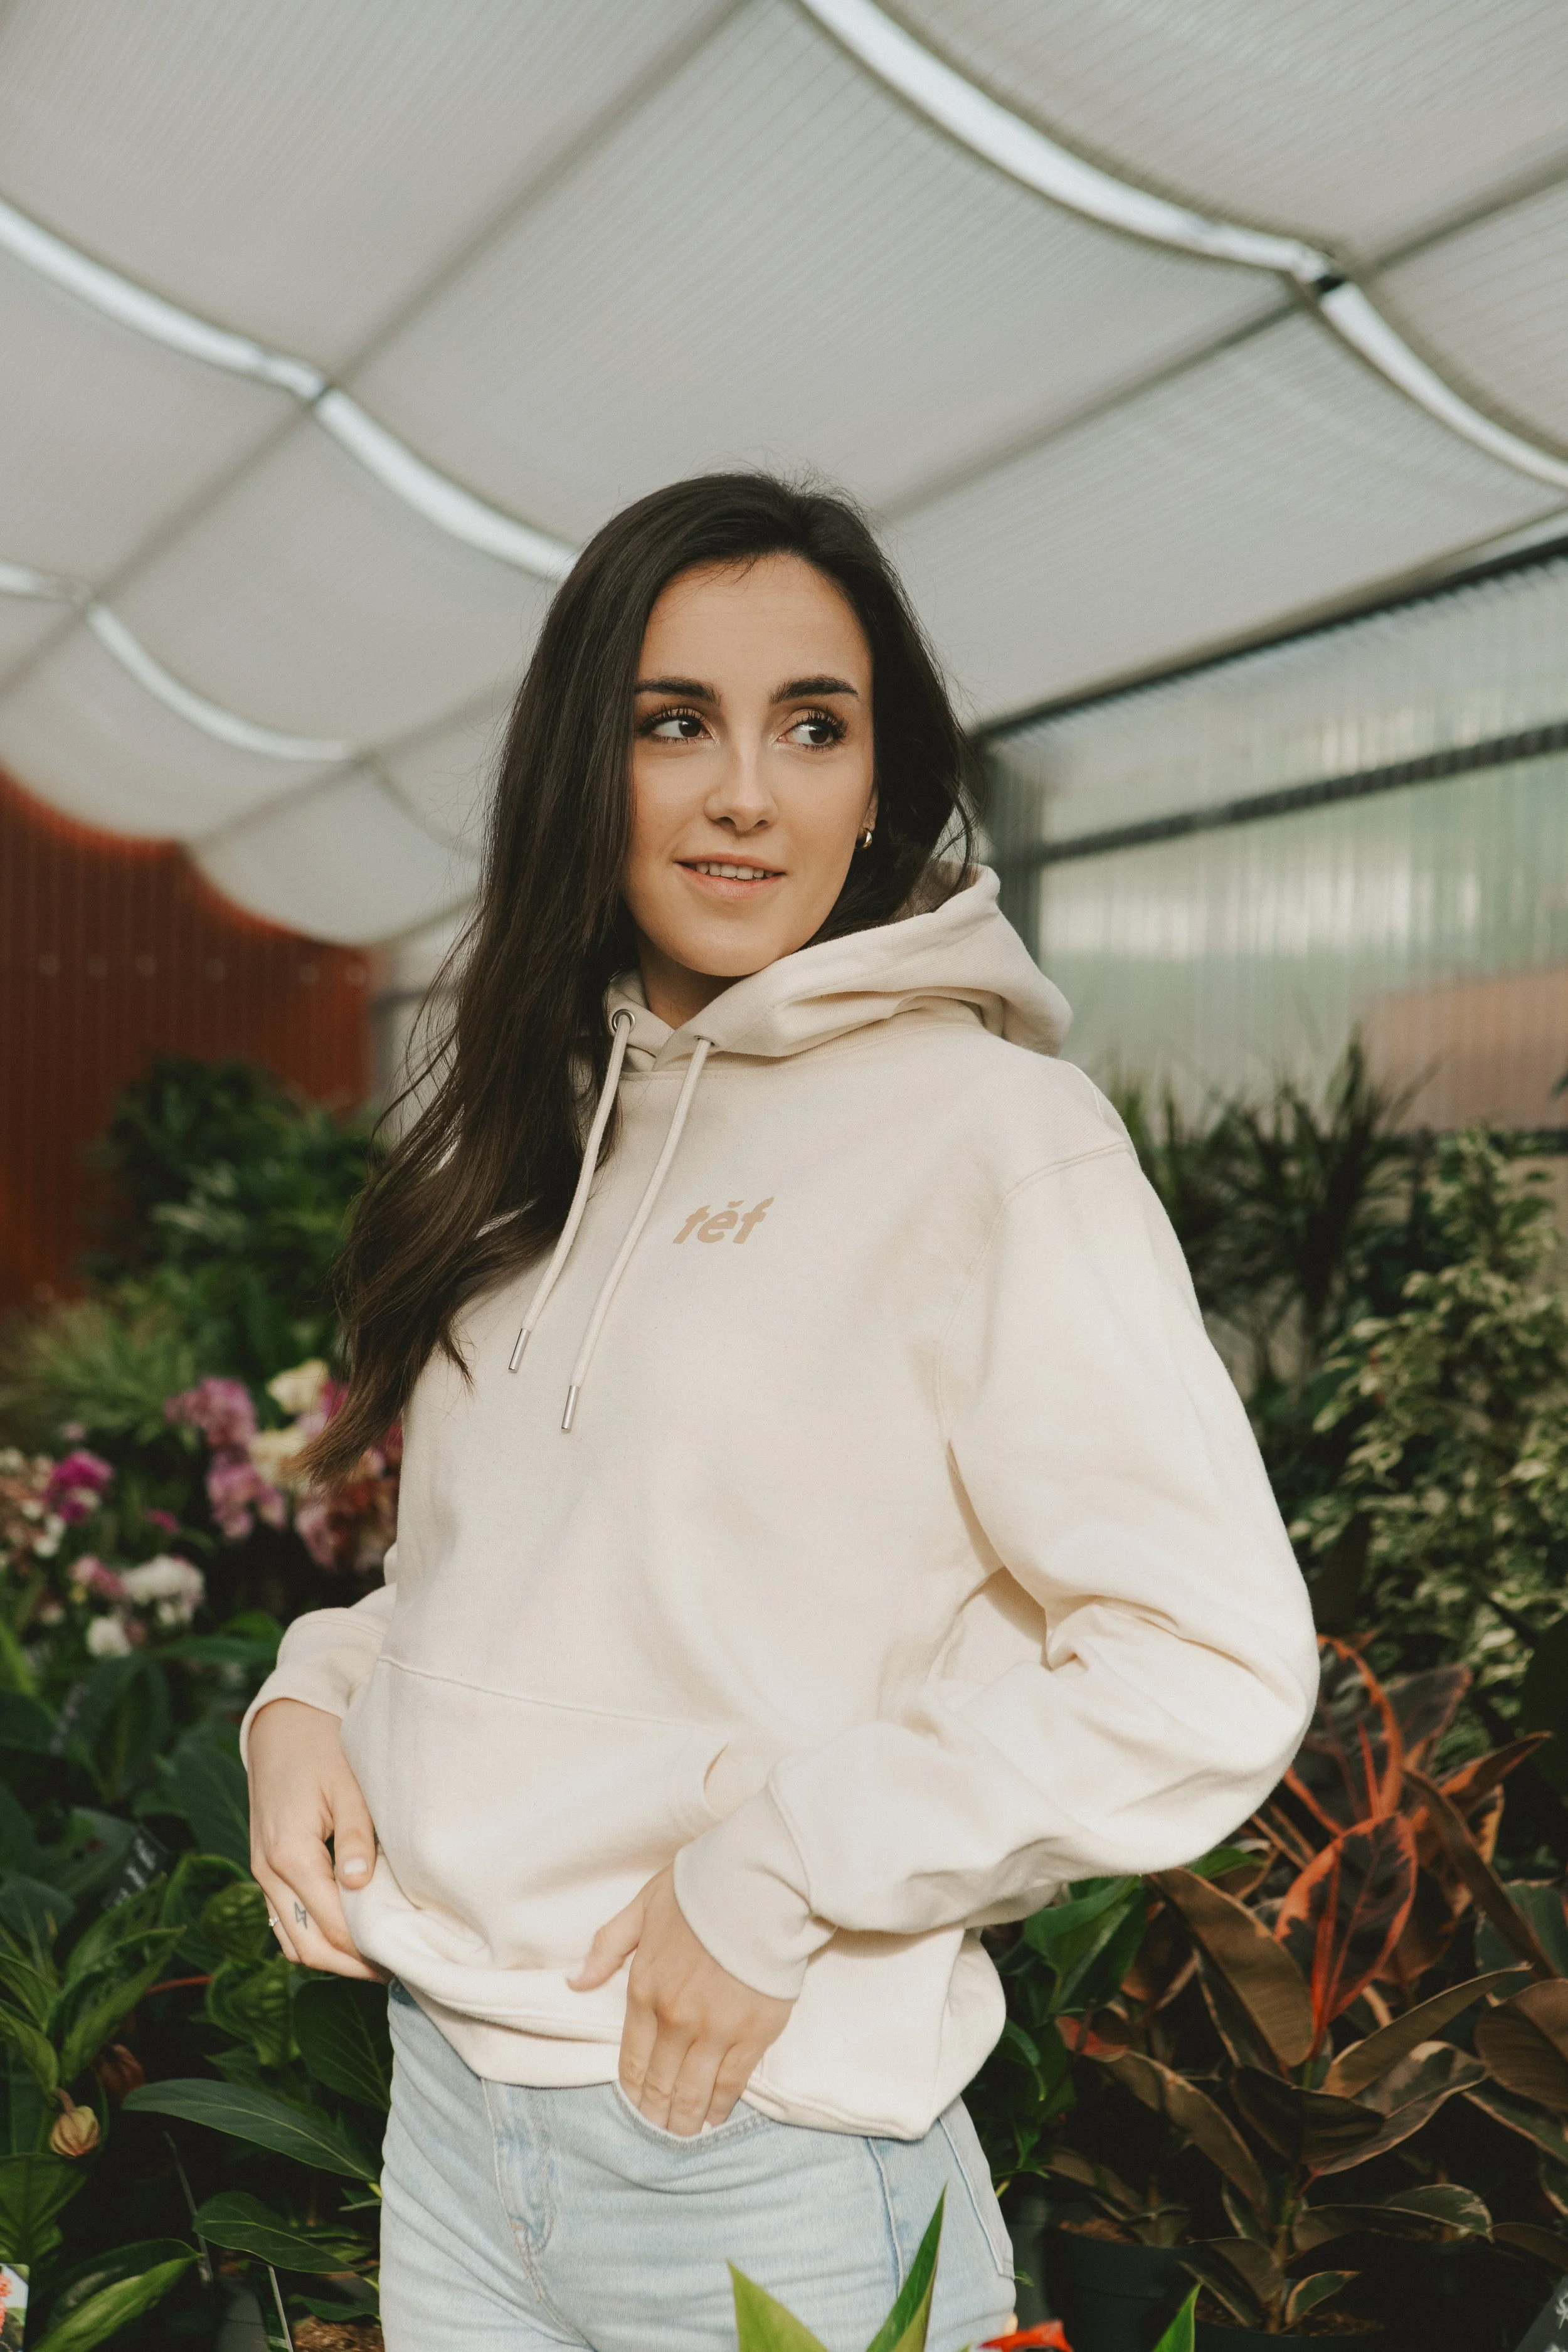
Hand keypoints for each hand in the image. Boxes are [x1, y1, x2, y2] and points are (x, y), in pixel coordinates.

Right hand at [247, 1698, 386, 1981]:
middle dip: (349, 1964)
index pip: (330, 1925)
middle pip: (306, 1946)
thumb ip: (354, 1837)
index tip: (403, 1959)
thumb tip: (359, 1885)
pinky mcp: (265, 1868)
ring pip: (292, 1940)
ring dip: (330, 1955)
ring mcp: (262, 1873)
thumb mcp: (347, 1786)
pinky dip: (313, 1936)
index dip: (366, 1948)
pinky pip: (285, 1920)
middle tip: (394, 1969)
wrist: (282, 1726)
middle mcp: (268, 1872)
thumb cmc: (321, 1750)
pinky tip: (348, 1933)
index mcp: (290, 1855)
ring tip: (375, 1958)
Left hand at [570, 1866, 792, 2134]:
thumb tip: (573, 1981)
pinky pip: (732, 2083)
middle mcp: (676, 2020)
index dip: (634, 2092)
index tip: (637, 2108)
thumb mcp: (641, 1908)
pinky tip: (715, 2116)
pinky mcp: (754, 2034)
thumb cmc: (701, 1888)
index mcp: (645, 1992)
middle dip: (657, 2114)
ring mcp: (716, 2031)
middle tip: (659, 2131)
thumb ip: (606, 1948)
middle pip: (661, 2084)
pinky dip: (721, 2105)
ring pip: (694, 2091)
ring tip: (684, 2133)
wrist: (761, 1883)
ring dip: (685, 2119)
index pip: (632, 2061)